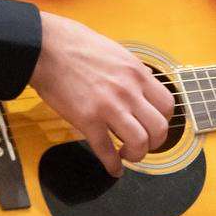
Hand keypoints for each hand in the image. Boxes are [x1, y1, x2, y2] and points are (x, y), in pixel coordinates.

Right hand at [30, 12, 175, 175]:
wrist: (48, 48)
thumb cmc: (79, 47)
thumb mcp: (118, 54)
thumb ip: (133, 73)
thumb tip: (143, 85)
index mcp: (138, 75)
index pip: (167, 106)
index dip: (163, 120)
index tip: (154, 125)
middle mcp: (129, 92)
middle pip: (159, 128)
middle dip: (155, 143)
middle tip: (145, 145)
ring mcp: (109, 107)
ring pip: (139, 142)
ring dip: (137, 155)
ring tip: (128, 154)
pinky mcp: (86, 120)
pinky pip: (105, 150)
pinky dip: (112, 165)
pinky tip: (114, 169)